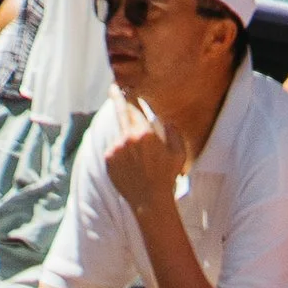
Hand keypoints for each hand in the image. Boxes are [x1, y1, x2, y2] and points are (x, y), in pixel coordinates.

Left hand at [106, 99, 188, 215]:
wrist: (150, 201)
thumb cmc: (167, 177)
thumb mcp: (178, 154)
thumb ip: (173, 133)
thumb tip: (166, 122)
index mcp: (145, 133)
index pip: (134, 106)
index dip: (130, 96)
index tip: (127, 89)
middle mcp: (127, 137)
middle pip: (119, 110)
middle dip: (116, 96)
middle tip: (113, 87)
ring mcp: (115, 148)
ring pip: (118, 134)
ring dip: (125, 138)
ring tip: (137, 155)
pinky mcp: (108, 159)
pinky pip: (113, 149)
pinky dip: (120, 152)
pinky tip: (131, 165)